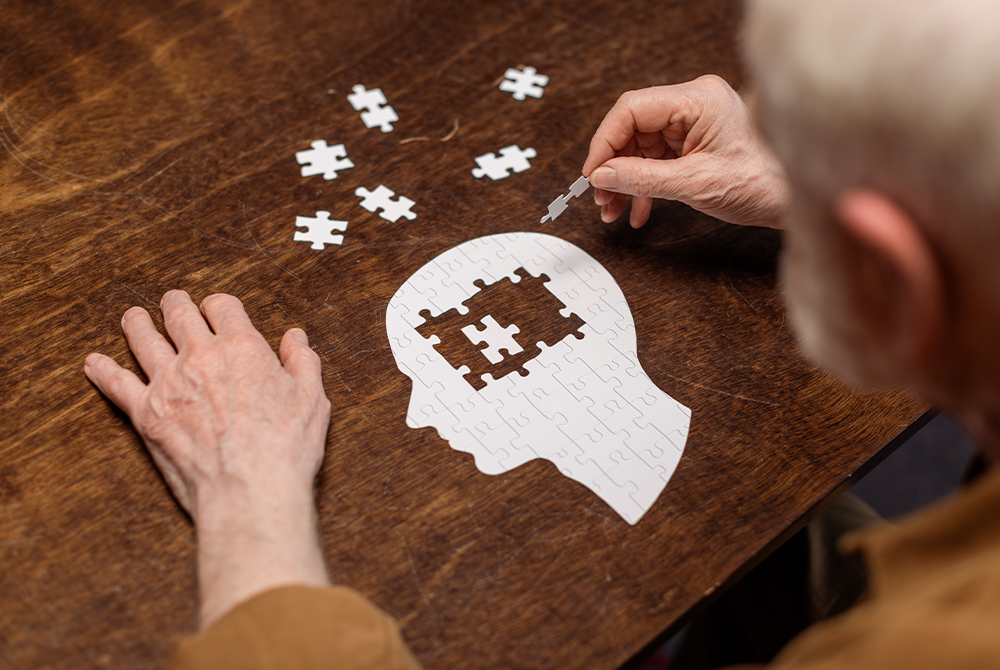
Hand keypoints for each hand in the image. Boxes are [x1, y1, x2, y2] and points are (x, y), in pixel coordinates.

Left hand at [84, 290, 332, 626]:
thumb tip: (295, 338)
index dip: (218, 305)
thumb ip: (302, 361)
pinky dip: (103, 371)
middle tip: (172, 300)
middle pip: (178, 315)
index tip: (217, 309)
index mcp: (243, 347)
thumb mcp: (312, 398)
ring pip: (143, 339)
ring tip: (133, 318)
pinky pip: (117, 384)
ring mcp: (169, 383)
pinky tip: (94, 363)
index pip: (222, 307)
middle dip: (175, 304)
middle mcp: (201, 357)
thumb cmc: (285, 448)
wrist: (250, 490)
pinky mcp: (147, 413)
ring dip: (137, 324)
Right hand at [582, 75, 790, 228]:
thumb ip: (642, 179)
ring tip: (614, 209)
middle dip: (613, 167)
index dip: (605, 142)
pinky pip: (657, 159)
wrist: (795, 198)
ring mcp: (695, 123)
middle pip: (633, 129)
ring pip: (641, 147)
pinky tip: (638, 210)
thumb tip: (602, 176)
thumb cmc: (763, 183)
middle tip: (602, 198)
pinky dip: (644, 185)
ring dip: (625, 181)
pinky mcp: (696, 142)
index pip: (632, 109)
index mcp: (698, 100)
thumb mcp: (694, 184)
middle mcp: (695, 104)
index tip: (592, 173)